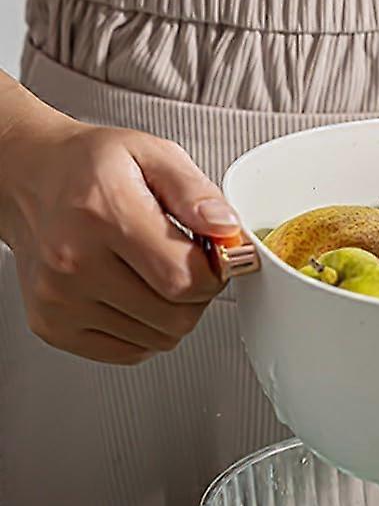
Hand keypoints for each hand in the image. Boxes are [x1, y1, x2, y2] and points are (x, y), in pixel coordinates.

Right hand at [0, 103, 240, 363]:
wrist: (27, 178)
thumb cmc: (88, 168)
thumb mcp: (150, 154)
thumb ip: (195, 192)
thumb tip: (225, 228)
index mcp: (101, 214)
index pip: (185, 278)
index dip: (213, 273)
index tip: (210, 257)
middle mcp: (72, 261)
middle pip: (177, 316)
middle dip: (196, 295)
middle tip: (182, 264)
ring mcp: (59, 300)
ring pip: (159, 340)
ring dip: (171, 313)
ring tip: (152, 275)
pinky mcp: (53, 326)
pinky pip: (131, 352)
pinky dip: (144, 330)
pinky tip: (131, 295)